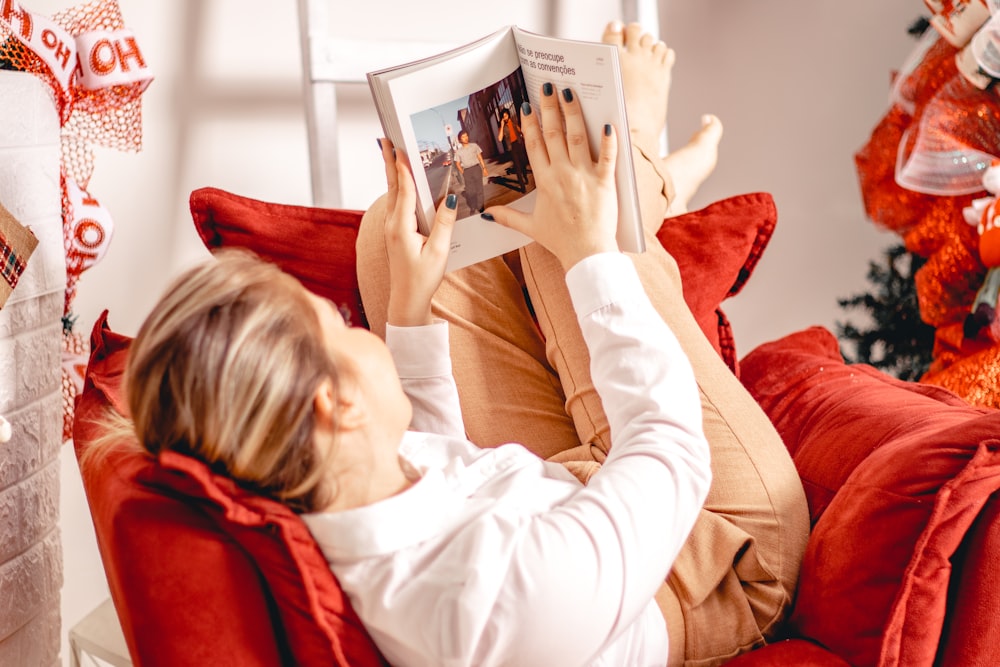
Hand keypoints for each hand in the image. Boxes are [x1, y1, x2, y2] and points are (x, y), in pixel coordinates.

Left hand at [377, 139, 456, 325]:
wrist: (407, 301)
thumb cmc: (422, 280)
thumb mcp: (438, 252)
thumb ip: (444, 223)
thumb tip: (450, 196)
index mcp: (401, 227)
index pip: (404, 190)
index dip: (403, 167)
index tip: (400, 147)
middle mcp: (392, 224)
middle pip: (392, 186)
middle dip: (389, 161)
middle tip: (386, 139)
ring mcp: (392, 228)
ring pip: (393, 193)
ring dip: (392, 172)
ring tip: (389, 151)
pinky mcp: (395, 232)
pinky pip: (396, 203)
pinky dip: (398, 187)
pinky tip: (401, 182)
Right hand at [485, 85, 618, 270]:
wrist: (587, 253)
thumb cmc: (561, 240)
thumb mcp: (531, 227)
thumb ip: (508, 217)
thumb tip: (486, 215)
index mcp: (545, 182)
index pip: (535, 146)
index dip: (530, 125)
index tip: (527, 106)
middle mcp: (563, 175)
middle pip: (554, 134)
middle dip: (550, 107)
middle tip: (548, 86)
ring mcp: (585, 177)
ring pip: (577, 138)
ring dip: (574, 113)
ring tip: (570, 93)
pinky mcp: (605, 182)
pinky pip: (608, 157)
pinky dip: (609, 140)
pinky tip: (609, 123)